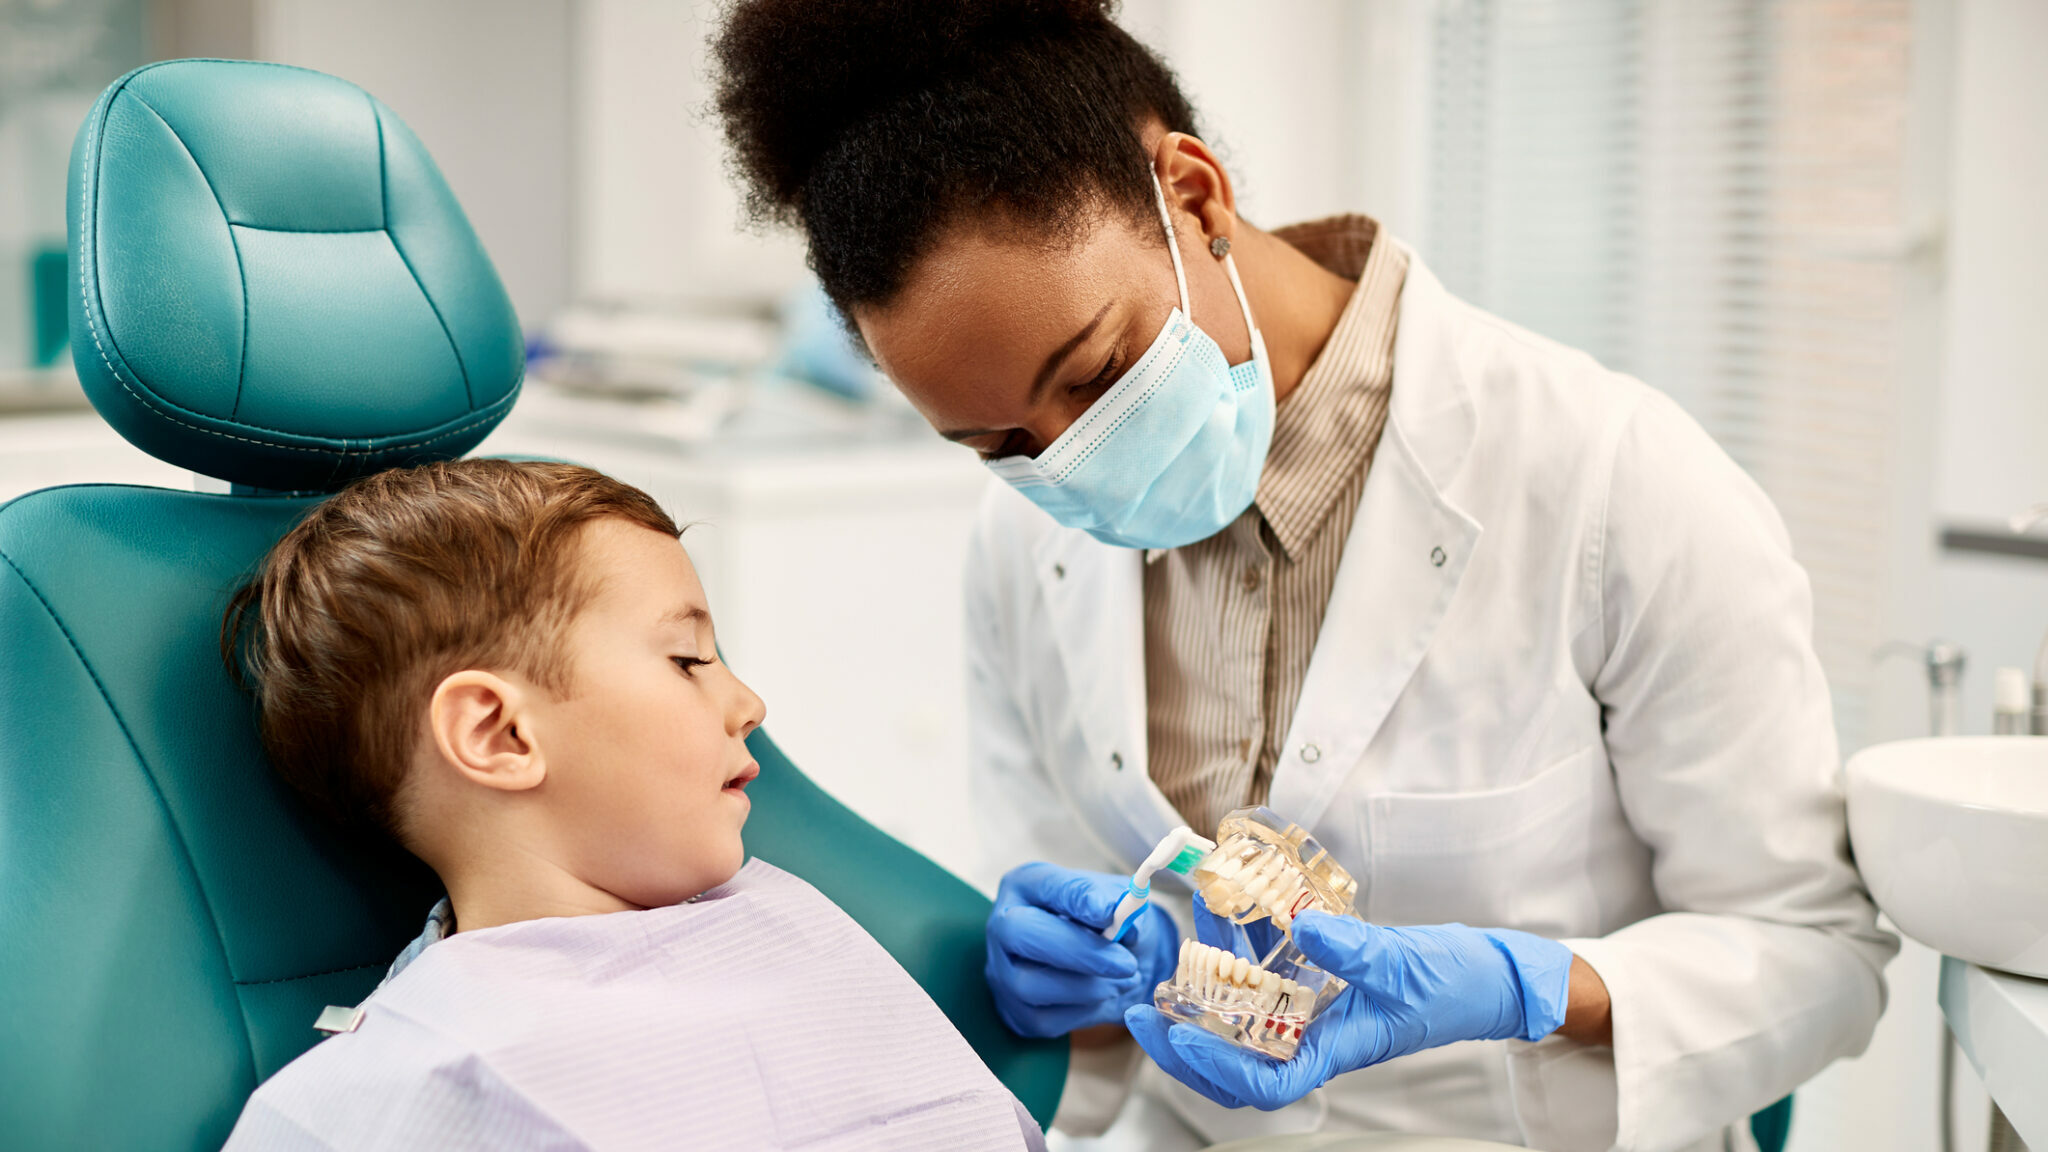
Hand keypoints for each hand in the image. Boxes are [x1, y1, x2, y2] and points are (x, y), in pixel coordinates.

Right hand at [986, 862, 1179, 1037]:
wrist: (1115, 965)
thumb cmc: (1111, 925)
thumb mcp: (1122, 903)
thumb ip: (1120, 903)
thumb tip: (1112, 912)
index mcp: (1027, 885)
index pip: (1044, 885)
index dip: (1077, 898)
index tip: (1110, 912)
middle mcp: (1003, 925)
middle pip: (1019, 932)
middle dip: (1077, 950)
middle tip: (1126, 963)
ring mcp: (1002, 971)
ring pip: (1030, 985)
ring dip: (1088, 987)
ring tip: (1126, 978)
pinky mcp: (1015, 1011)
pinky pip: (1045, 1020)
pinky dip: (1085, 1011)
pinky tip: (1106, 994)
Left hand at [1126, 913, 1573, 1109]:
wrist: (1487, 978)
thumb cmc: (1454, 981)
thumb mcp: (1399, 958)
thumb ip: (1349, 944)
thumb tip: (1298, 924)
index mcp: (1337, 1049)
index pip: (1266, 1083)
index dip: (1217, 1068)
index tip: (1179, 1034)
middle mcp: (1319, 1044)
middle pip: (1238, 1073)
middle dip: (1183, 1050)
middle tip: (1139, 1013)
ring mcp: (1316, 1027)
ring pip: (1243, 1045)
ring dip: (1198, 1022)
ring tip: (1158, 991)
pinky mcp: (1319, 1003)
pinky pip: (1263, 1009)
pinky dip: (1231, 990)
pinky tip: (1209, 959)